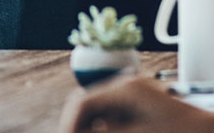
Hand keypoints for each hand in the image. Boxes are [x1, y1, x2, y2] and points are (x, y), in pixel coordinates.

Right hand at [58, 77, 213, 132]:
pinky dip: (108, 128)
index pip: (82, 103)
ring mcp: (137, 94)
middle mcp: (128, 85)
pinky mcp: (144, 106)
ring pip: (100, 111)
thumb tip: (76, 132)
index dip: (69, 125)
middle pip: (88, 104)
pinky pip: (116, 115)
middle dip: (79, 126)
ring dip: (93, 128)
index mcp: (124, 89)